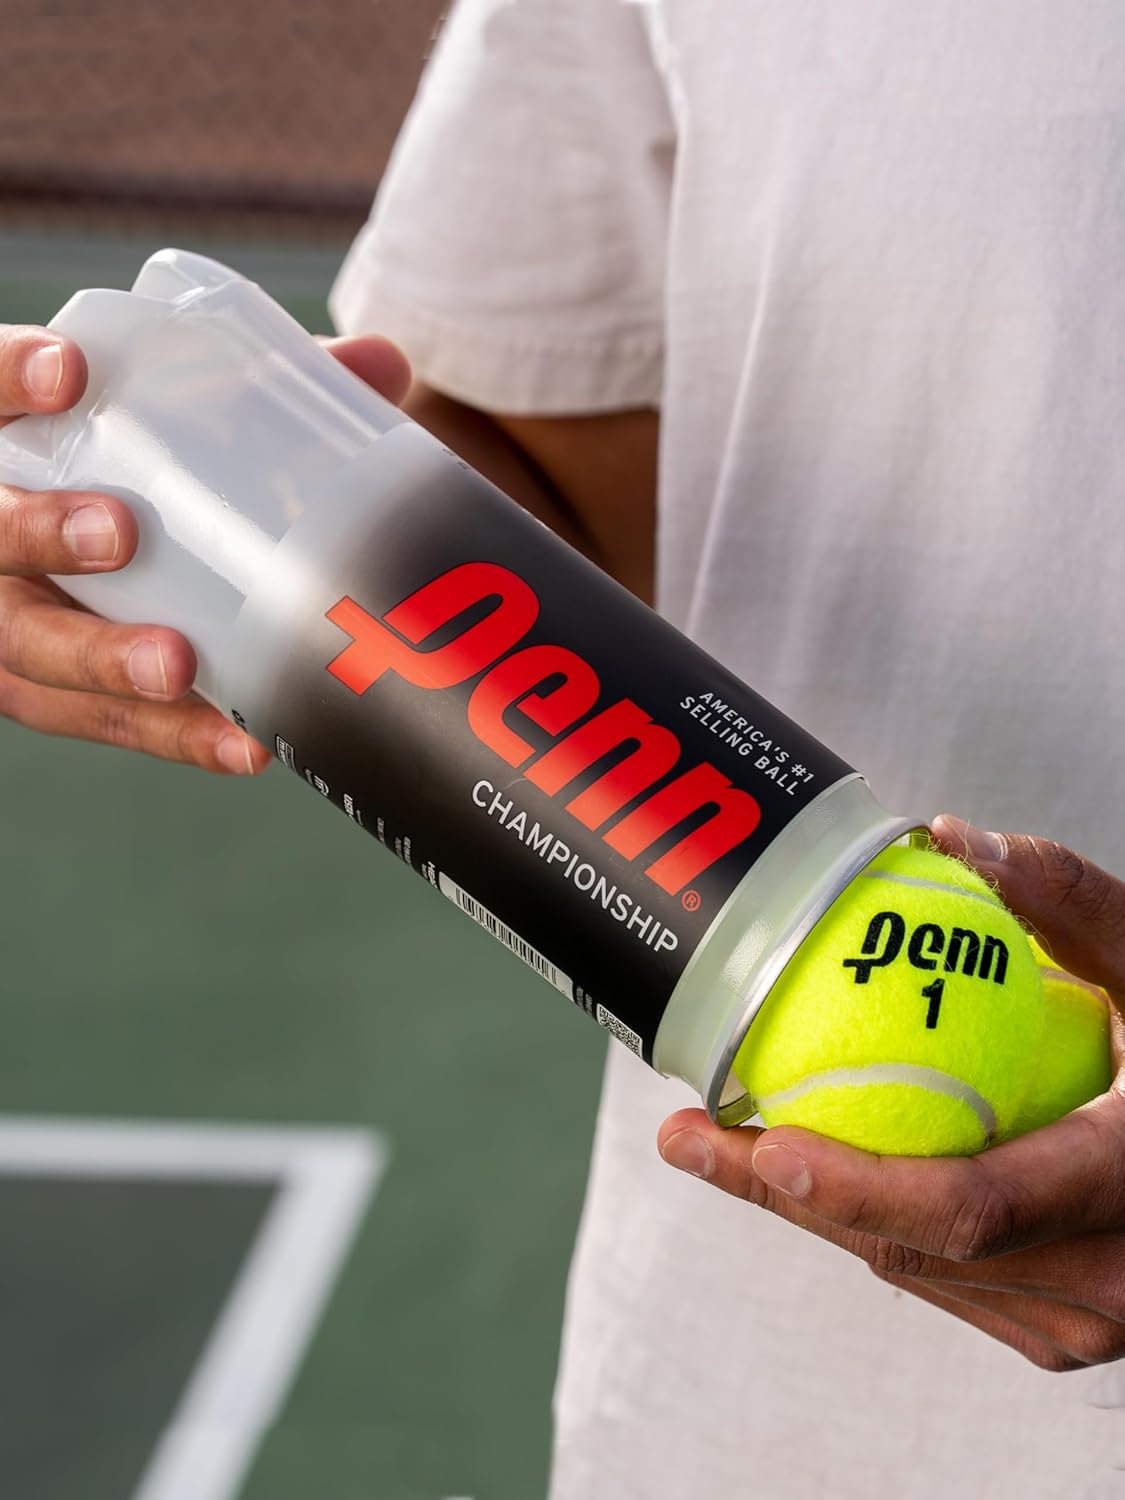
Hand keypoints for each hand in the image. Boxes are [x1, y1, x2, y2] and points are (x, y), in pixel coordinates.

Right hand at [0, 326, 410, 770]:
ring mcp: (12, 618)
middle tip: (119, 532)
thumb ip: (262, 393)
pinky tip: (243, 745)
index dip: (10, 377)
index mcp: (10, 442)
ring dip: (102, 659)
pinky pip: (101, 723)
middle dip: (41, 533)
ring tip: (178, 666)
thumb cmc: (136, 472)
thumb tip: (380, 365)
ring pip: (28, 648)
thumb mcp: (178, 424)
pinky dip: (175, 736)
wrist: (86, 554)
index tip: (71, 369)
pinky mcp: (52, 693)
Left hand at [658, 813, 1124, 1370]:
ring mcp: (1087, 1322)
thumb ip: (1065, 897)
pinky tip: (814, 1162)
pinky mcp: (1065, 1327)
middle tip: (686, 1136)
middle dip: (784, 1197)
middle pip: (911, 1249)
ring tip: (724, 1139)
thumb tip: (947, 835)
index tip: (756, 1138)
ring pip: (915, 1271)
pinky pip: (942, 1277)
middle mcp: (1113, 1280)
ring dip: (815, 1209)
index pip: (971, 1206)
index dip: (854, 1186)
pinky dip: (872, 1219)